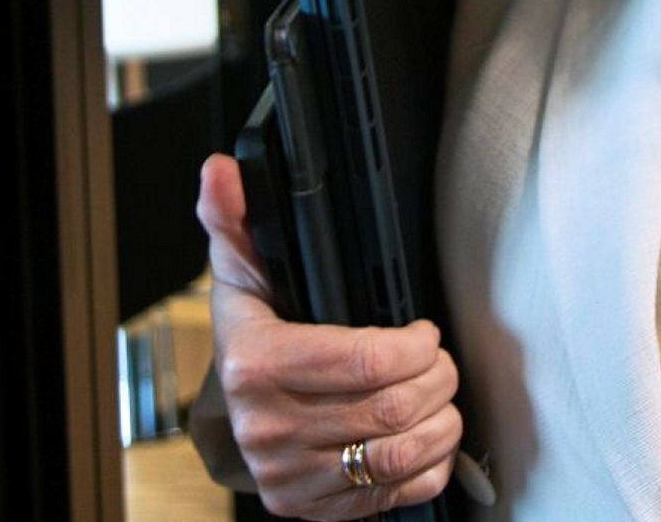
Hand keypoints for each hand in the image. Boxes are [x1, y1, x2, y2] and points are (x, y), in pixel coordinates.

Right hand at [196, 153, 462, 517]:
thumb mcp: (242, 274)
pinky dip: (429, 467)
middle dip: (436, 377)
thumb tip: (220, 171)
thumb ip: (235, 220)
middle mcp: (269, 426)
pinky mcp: (311, 506)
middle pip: (391, 407)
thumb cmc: (251, 336)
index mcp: (254, 364)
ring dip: (440, 421)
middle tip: (440, 359)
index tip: (423, 331)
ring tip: (440, 394)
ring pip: (400, 453)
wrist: (231, 415)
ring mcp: (291, 473)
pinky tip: (426, 437)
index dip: (413, 344)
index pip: (363, 361)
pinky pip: (395, 493)